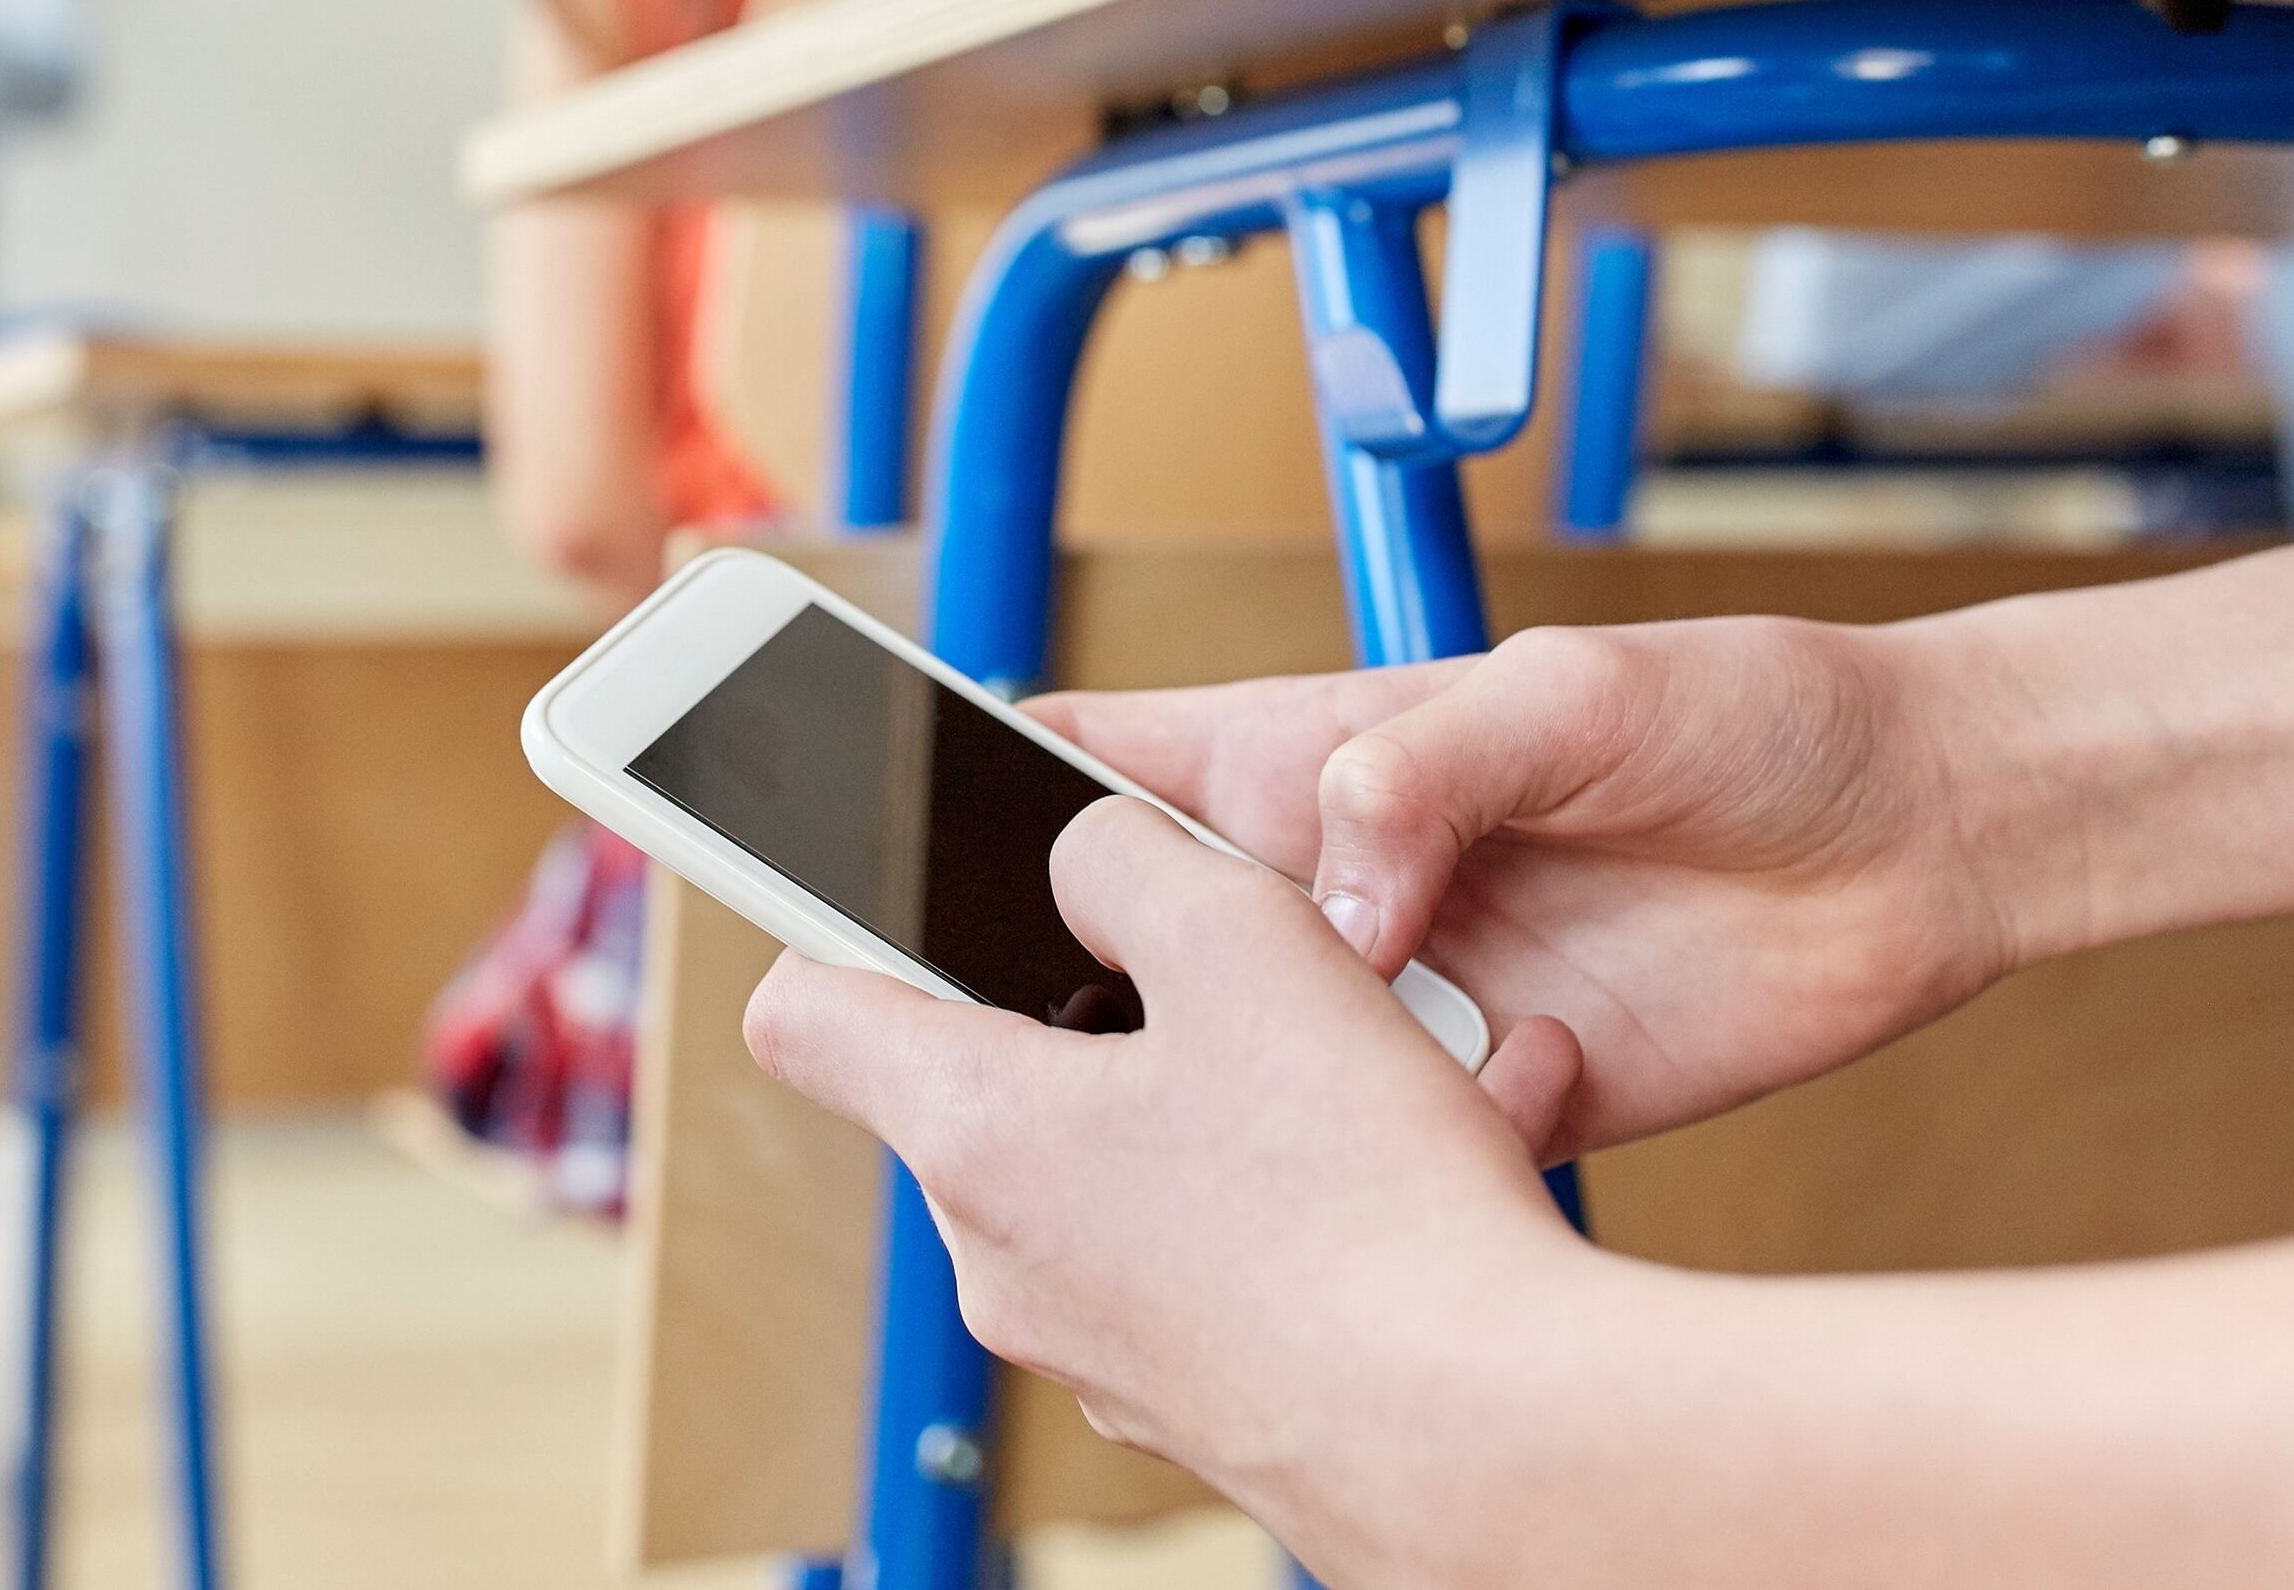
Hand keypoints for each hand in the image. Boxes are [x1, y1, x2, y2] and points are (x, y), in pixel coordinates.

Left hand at [744, 797, 1594, 1558]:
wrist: (1487, 1438)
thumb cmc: (1356, 1206)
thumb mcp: (1243, 940)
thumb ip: (1130, 860)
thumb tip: (1086, 855)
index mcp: (976, 1133)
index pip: (806, 1014)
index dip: (846, 929)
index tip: (911, 897)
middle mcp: (1009, 1260)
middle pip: (1005, 1084)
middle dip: (1118, 1011)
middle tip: (1241, 971)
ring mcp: (1102, 1349)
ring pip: (1143, 1167)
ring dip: (1244, 1098)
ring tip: (1383, 1062)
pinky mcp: (1204, 1403)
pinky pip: (1231, 1259)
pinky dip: (1308, 1198)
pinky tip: (1437, 1155)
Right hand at [1028, 617, 2031, 1158]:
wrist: (1926, 839)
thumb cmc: (1754, 714)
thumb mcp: (1581, 692)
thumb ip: (1428, 769)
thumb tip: (1332, 892)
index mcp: (1312, 758)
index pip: (1098, 766)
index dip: (975, 794)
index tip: (900, 846)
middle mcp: (1334, 887)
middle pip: (1137, 949)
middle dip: (1086, 996)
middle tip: (1123, 1027)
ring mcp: (1404, 1005)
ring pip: (1255, 1082)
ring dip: (1268, 1100)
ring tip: (1327, 1074)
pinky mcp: (1490, 1103)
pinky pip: (1401, 1158)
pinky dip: (1425, 1155)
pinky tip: (1506, 1100)